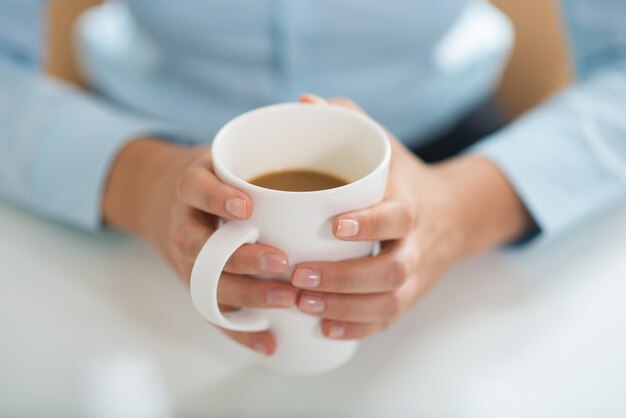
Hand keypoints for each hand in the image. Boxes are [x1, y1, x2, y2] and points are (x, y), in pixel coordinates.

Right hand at [103, 137, 296, 354]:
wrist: (172, 201)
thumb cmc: (218, 174)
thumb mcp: (229, 148)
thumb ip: (267, 132)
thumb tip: (316, 101)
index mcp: (192, 185)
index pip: (194, 188)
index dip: (216, 197)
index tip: (248, 206)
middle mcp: (184, 224)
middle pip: (201, 248)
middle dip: (242, 259)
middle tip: (284, 265)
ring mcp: (189, 261)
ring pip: (209, 286)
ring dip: (248, 298)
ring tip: (289, 304)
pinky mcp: (199, 287)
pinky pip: (215, 315)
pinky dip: (242, 332)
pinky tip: (273, 343)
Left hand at [293, 95, 532, 338]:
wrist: (454, 215)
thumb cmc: (405, 178)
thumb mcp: (385, 145)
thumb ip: (349, 121)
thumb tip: (304, 102)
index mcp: (411, 204)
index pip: (398, 217)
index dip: (370, 224)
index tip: (334, 226)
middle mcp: (417, 244)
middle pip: (390, 270)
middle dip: (344, 278)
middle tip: (299, 275)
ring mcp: (416, 276)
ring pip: (387, 302)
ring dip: (344, 308)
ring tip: (301, 303)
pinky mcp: (410, 297)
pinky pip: (387, 321)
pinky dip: (357, 329)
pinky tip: (323, 329)